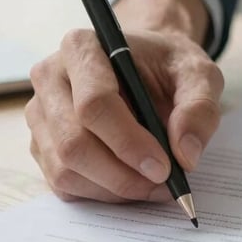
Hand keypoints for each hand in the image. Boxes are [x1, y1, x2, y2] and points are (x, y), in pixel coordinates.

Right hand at [25, 0, 223, 202]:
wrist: (149, 66)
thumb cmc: (168, 66)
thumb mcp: (199, 74)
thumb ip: (199, 108)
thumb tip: (186, 155)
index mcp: (82, 47)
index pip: (94, 103)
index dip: (129, 142)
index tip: (163, 167)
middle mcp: (51, 78)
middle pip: (73, 143)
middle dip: (123, 174)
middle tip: (164, 184)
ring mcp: (41, 114)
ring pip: (65, 169)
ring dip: (114, 188)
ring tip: (153, 184)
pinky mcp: (42, 144)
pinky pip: (63, 184)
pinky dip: (102, 193)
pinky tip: (132, 182)